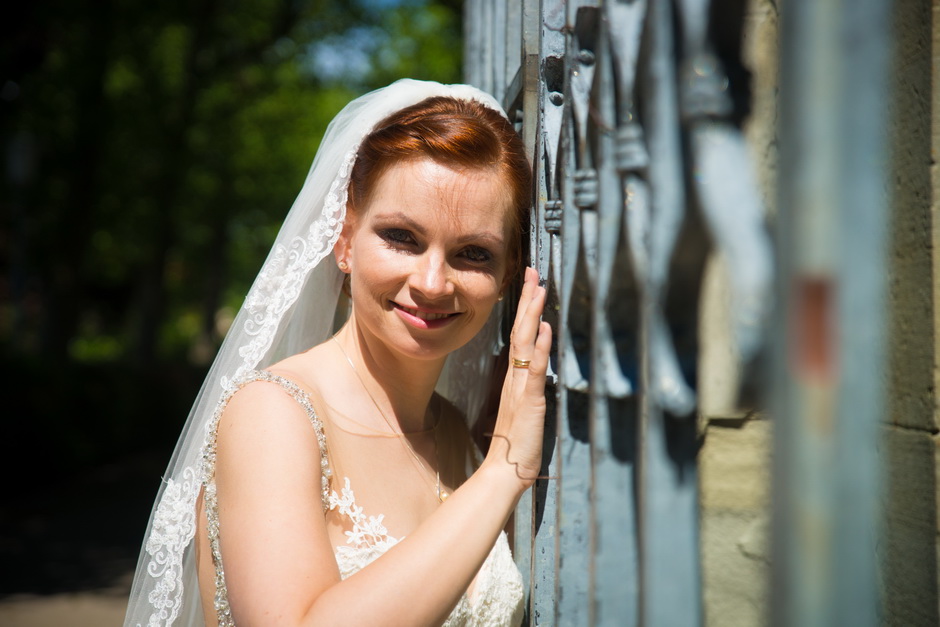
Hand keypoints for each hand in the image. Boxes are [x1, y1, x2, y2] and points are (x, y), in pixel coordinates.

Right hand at [484, 266, 551, 490]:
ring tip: (539, 288)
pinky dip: (541, 346)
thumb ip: (526, 387)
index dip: (525, 309)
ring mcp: (521, 386)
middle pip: (520, 330)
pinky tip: (546, 328)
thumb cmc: (515, 445)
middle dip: (528, 299)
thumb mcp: (523, 410)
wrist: (505, 470)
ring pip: (526, 342)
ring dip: (533, 314)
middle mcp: (515, 376)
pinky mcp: (530, 399)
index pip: (519, 336)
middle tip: (532, 271)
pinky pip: (535, 368)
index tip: (530, 285)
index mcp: (514, 378)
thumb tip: (534, 366)